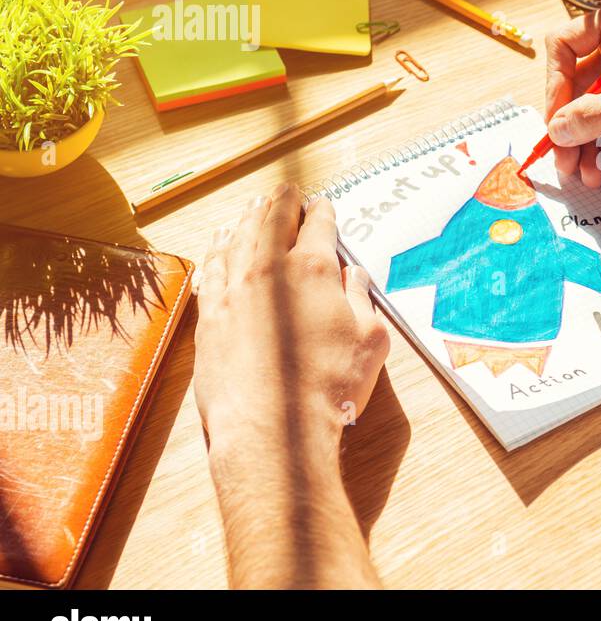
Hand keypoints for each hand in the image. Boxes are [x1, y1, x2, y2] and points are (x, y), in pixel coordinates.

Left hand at [195, 184, 389, 448]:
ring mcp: (233, 292)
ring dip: (248, 219)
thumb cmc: (331, 387)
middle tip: (287, 191)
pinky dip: (218, 250)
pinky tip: (220, 244)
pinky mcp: (210, 318)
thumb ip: (361, 299)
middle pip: (272, 220)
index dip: (323, 211)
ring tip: (253, 208)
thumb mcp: (371, 340)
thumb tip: (354, 276)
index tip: (324, 205)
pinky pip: (212, 270)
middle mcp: (269, 270)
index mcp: (314, 269)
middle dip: (282, 201)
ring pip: (238, 239)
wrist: (273, 429)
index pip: (318, 225)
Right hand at [544, 0, 600, 186]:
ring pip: (595, 109)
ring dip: (588, 144)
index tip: (555, 123)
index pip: (565, 46)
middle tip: (565, 163)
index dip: (554, 86)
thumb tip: (555, 130)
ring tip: (589, 177)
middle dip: (571, 126)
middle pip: (577, 84)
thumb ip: (595, 115)